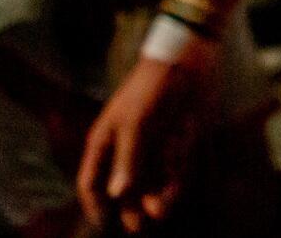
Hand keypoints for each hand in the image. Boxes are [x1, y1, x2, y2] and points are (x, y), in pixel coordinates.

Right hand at [78, 41, 214, 231]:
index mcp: (106, 141)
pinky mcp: (177, 141)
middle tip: (140, 227)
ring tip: (161, 210)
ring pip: (150, 182)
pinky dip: (174, 178)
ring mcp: (153, 145)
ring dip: (156, 196)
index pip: (91, 181)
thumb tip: (116, 193)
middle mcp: (128, 147)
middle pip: (123, 188)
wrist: (189, 59)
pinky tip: (176, 183)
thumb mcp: (137, 122)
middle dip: (131, 208)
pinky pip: (172, 169)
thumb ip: (128, 159)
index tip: (102, 224)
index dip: (94, 204)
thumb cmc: (152, 87)